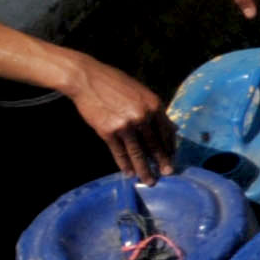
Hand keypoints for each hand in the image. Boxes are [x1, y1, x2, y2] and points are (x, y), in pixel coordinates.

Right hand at [61, 53, 174, 181]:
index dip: (170, 146)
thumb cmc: (114, 83)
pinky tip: (129, 173)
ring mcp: (126, 125)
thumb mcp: (141, 92)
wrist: (87, 79)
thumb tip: (172, 127)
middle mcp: (143, 116)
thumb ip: (155, 110)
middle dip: (162, 162)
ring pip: (139, 153)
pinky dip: (125, 164)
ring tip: (149, 181)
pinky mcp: (108, 132)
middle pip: (155, 145)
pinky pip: (120, 152)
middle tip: (168, 174)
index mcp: (154, 105)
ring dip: (145, 169)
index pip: (167, 131)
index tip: (172, 157)